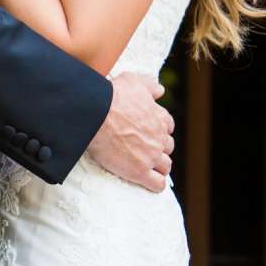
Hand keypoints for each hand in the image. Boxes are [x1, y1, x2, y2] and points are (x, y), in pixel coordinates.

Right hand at [88, 71, 174, 193]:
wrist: (97, 114)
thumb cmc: (113, 95)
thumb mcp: (134, 81)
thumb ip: (149, 85)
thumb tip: (161, 90)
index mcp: (159, 117)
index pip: (167, 125)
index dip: (159, 129)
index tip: (149, 131)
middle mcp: (159, 137)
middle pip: (168, 147)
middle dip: (159, 148)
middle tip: (145, 149)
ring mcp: (151, 155)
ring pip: (165, 166)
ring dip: (159, 166)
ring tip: (149, 167)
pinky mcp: (139, 171)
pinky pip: (157, 184)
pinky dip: (156, 184)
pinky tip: (150, 182)